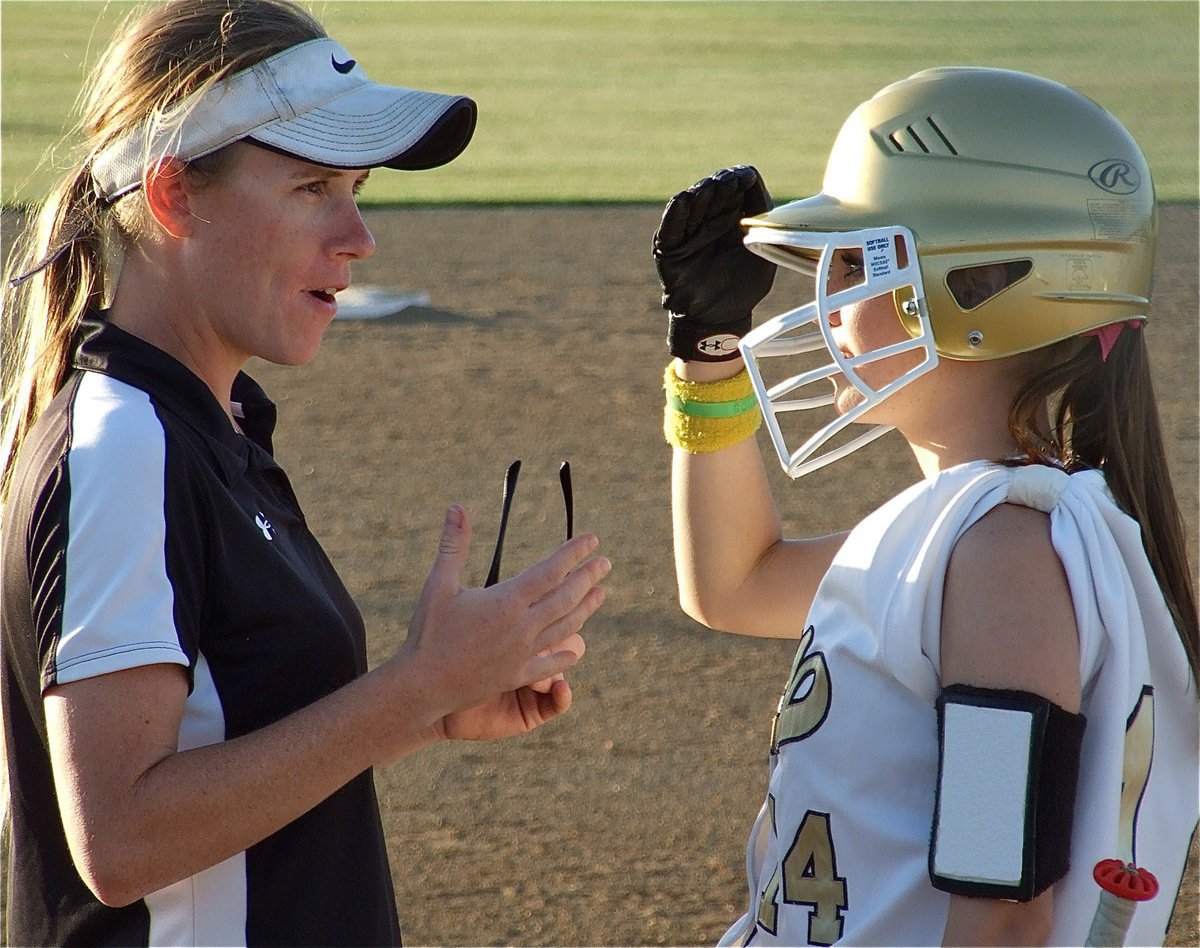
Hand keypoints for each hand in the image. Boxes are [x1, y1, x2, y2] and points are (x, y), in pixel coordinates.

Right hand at [400, 504, 607, 736]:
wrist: (421, 686)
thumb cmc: (427, 632)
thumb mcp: (438, 583)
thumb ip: (454, 545)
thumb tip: (456, 506)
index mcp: (506, 601)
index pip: (550, 571)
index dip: (574, 553)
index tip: (592, 539)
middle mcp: (521, 627)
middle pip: (566, 597)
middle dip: (588, 577)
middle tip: (605, 562)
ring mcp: (522, 653)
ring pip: (564, 627)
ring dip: (585, 608)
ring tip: (601, 594)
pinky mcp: (517, 675)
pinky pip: (551, 663)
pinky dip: (566, 652)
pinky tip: (576, 647)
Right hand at [653, 165, 775, 361]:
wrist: (722, 318)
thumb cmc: (746, 285)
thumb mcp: (764, 250)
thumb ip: (765, 223)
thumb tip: (766, 195)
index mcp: (732, 217)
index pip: (734, 189)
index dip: (739, 179)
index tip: (747, 176)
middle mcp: (709, 220)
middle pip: (712, 191)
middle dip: (721, 183)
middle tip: (730, 180)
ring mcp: (688, 233)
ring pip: (691, 204)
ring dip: (700, 192)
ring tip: (710, 186)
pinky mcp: (670, 248)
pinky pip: (670, 227)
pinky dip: (675, 212)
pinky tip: (683, 199)